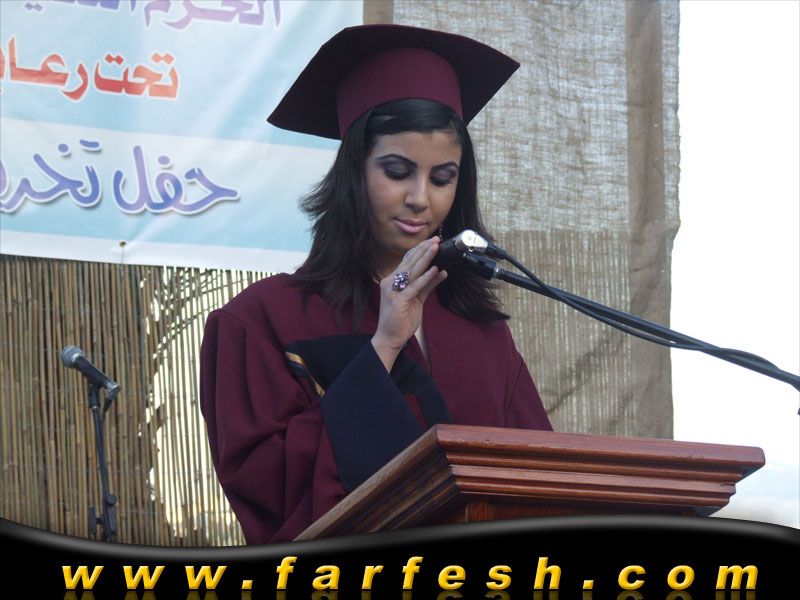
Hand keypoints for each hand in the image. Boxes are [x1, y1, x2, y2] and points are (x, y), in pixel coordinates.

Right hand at [371, 237, 447, 371]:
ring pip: (411, 271)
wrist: (390, 338)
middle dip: (424, 250)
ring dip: (425, 258)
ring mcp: (393, 291)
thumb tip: (441, 272)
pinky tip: (434, 270)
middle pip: (409, 262)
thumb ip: (428, 285)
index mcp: (393, 280)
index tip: (432, 241)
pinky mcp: (398, 300)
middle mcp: (390, 282)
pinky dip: (425, 277)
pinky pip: (414, 286)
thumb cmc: (401, 320)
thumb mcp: (417, 299)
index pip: (407, 261)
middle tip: (436, 239)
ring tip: (436, 248)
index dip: (420, 250)